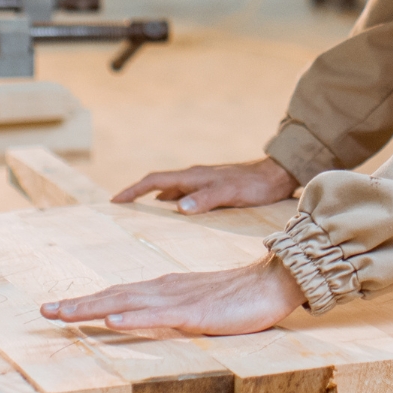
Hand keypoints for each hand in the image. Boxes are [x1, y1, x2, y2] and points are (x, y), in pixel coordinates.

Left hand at [39, 257, 303, 334]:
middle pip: (114, 295)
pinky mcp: (195, 312)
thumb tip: (146, 311)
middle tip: (45, 310)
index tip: (59, 307)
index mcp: (165, 288)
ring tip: (64, 313)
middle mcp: (165, 289)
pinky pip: (158, 315)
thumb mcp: (196, 303)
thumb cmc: (238, 295)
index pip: (119, 294)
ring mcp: (178, 299)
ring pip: (127, 302)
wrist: (272, 282)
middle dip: (78, 304)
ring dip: (93, 308)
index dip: (87, 302)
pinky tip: (113, 319)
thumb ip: (172, 306)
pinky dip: (133, 316)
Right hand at [111, 157, 297, 213]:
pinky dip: (172, 204)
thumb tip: (178, 208)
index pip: (155, 181)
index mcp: (193, 177)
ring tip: (141, 215)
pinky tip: (175, 216)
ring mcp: (203, 183)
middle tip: (121, 208)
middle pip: (158, 184)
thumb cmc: (254, 185)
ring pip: (171, 191)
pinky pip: (184, 196)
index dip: (134, 190)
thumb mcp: (230, 193)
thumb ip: (205, 199)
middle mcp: (194, 177)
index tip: (115, 201)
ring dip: (154, 200)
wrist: (277, 176)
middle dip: (138, 194)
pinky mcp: (212, 189)